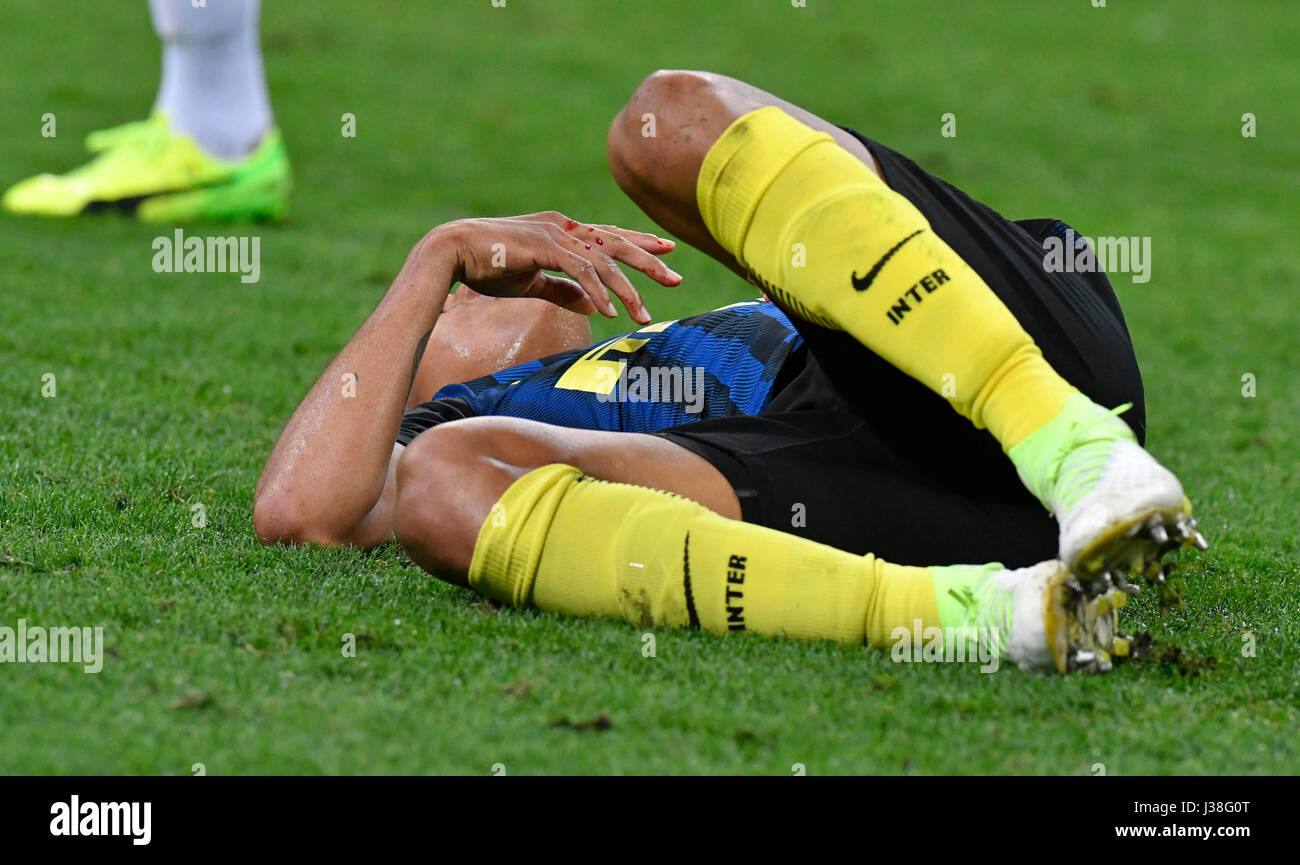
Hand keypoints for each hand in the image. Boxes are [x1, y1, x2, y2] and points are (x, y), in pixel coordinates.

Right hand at [432, 211, 680, 324]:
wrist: (451, 252)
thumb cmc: (487, 265)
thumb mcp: (533, 282)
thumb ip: (562, 291)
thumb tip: (592, 305)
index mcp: (562, 231)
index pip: (609, 236)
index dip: (639, 244)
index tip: (667, 251)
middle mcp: (564, 227)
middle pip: (616, 243)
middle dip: (648, 261)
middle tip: (676, 278)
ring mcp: (555, 235)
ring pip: (604, 260)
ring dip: (627, 288)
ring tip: (643, 313)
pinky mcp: (544, 248)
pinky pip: (581, 271)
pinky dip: (599, 291)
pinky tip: (611, 311)